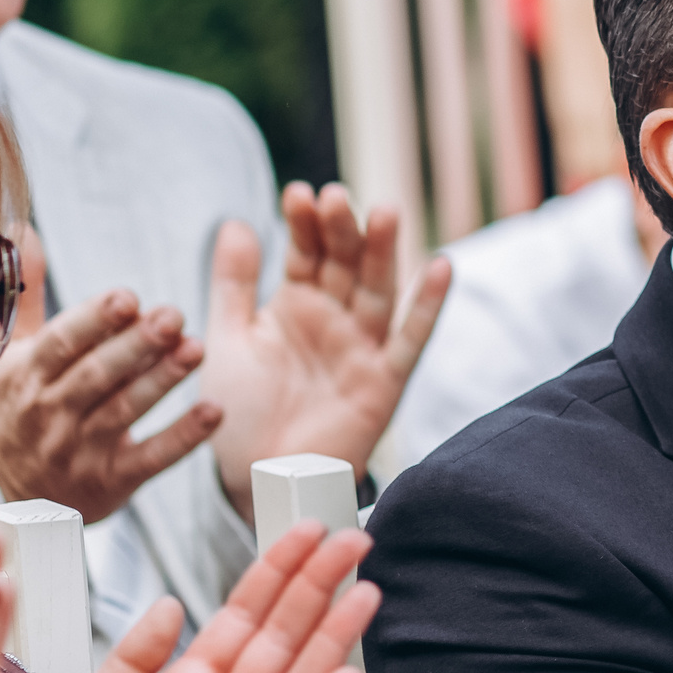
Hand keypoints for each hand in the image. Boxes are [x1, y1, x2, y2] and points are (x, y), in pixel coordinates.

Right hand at [0, 286, 217, 522]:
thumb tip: (26, 230)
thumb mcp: (14, 356)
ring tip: (197, 348)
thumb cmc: (25, 408)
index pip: (61, 344)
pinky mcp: (111, 482)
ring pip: (124, 411)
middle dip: (137, 344)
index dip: (94, 320)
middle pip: (96, 375)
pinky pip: (151, 458)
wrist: (24, 497)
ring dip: (163, 380)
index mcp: (23, 376)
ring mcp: (78, 451)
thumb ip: (27, 296)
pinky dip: (182, 436)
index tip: (128, 297)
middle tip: (174, 315)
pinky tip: (214, 411)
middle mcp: (47, 414)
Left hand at [199, 183, 451, 520]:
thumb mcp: (229, 340)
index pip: (306, 252)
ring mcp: (362, 347)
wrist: (258, 479)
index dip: (304, 224)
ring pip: (379, 290)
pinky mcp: (385, 381)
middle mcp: (335, 319)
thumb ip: (233, 284)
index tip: (298, 193)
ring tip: (385, 212)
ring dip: (385, 253)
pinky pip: (410, 340)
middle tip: (336, 198)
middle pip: (346, 263)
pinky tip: (443, 265)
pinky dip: (428, 306)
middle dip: (342, 230)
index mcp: (296, 305)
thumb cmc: (240, 414)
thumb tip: (237, 222)